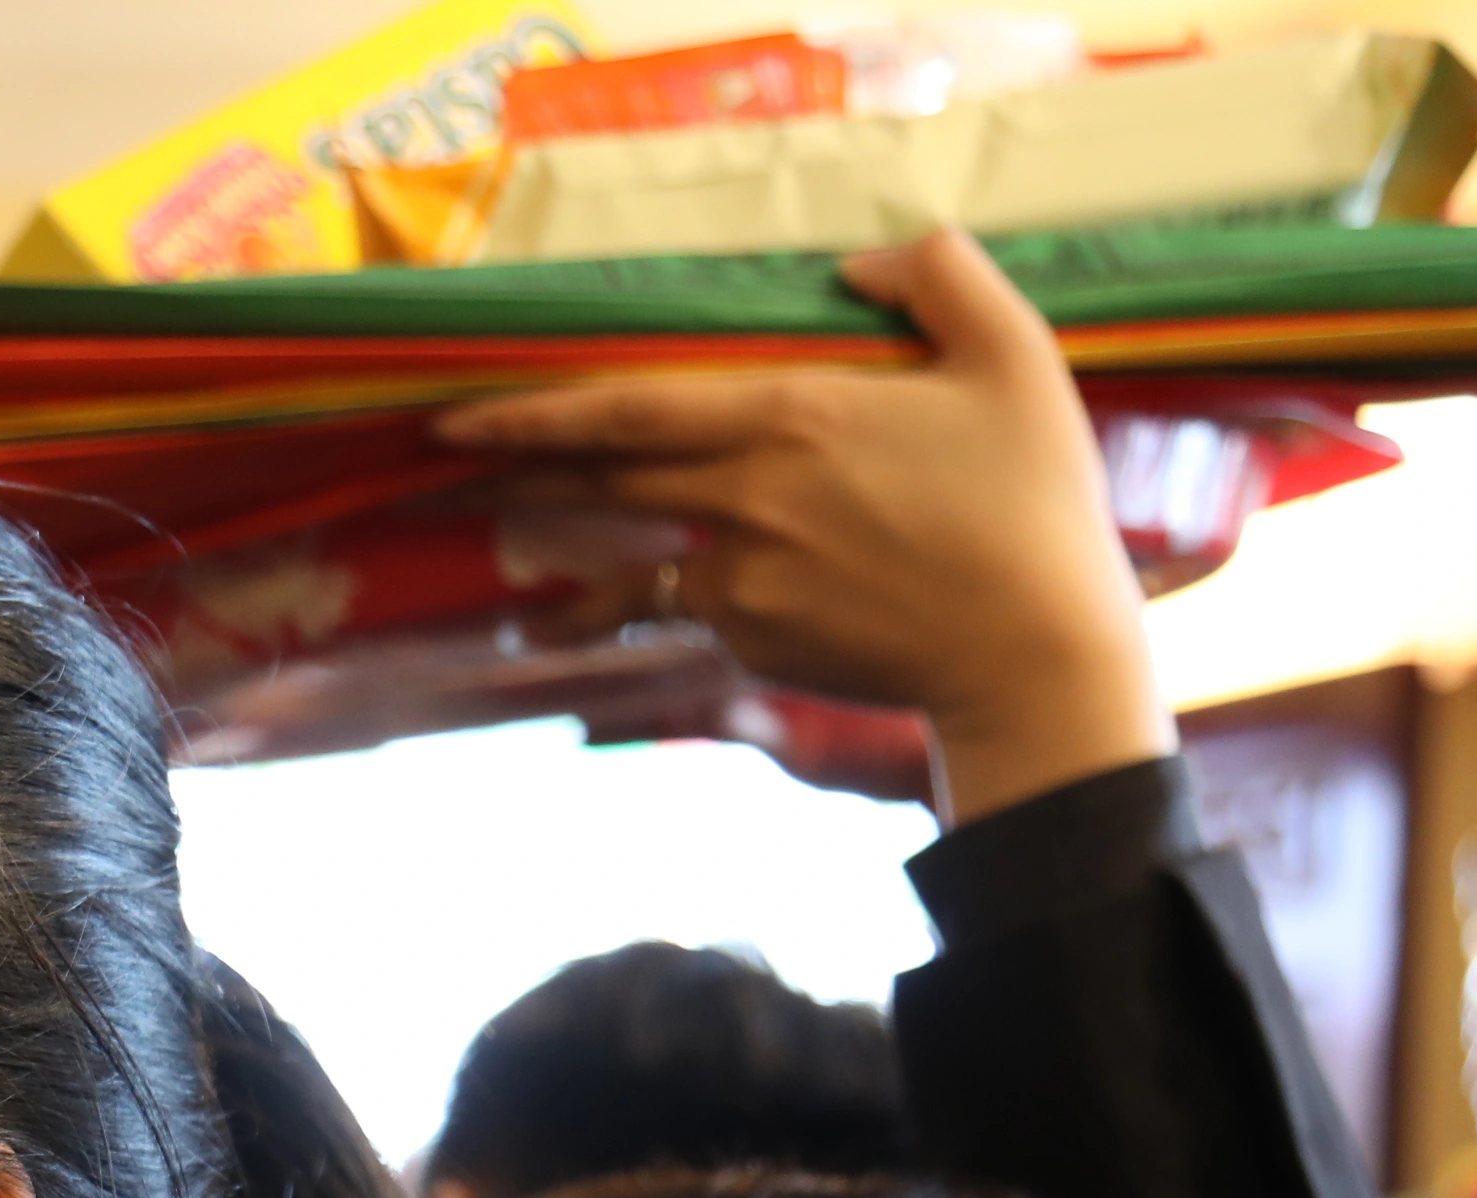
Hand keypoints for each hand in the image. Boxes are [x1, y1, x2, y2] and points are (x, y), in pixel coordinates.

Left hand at [434, 228, 1173, 821]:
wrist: (1033, 652)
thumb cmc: (1033, 503)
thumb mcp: (1012, 356)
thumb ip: (938, 280)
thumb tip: (858, 265)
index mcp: (790, 418)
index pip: (627, 408)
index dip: (534, 413)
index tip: (457, 418)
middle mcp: (745, 499)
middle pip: (603, 481)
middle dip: (514, 478)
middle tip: (443, 473)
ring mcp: (741, 581)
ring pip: (631, 563)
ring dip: (566, 566)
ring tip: (516, 574)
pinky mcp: (752, 643)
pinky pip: (694, 610)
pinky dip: (669, 607)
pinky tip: (649, 630)